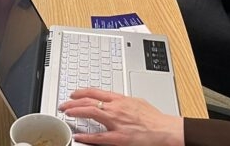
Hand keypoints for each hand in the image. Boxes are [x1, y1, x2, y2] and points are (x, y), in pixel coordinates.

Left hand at [59, 89, 183, 145]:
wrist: (165, 130)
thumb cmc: (154, 119)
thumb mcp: (137, 102)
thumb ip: (123, 101)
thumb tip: (115, 100)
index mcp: (120, 99)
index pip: (95, 91)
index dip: (81, 92)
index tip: (73, 94)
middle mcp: (116, 108)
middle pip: (89, 100)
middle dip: (73, 102)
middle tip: (64, 104)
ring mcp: (116, 122)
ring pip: (91, 112)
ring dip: (76, 112)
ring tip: (67, 114)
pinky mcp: (119, 137)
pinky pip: (99, 137)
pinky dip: (87, 136)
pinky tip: (79, 136)